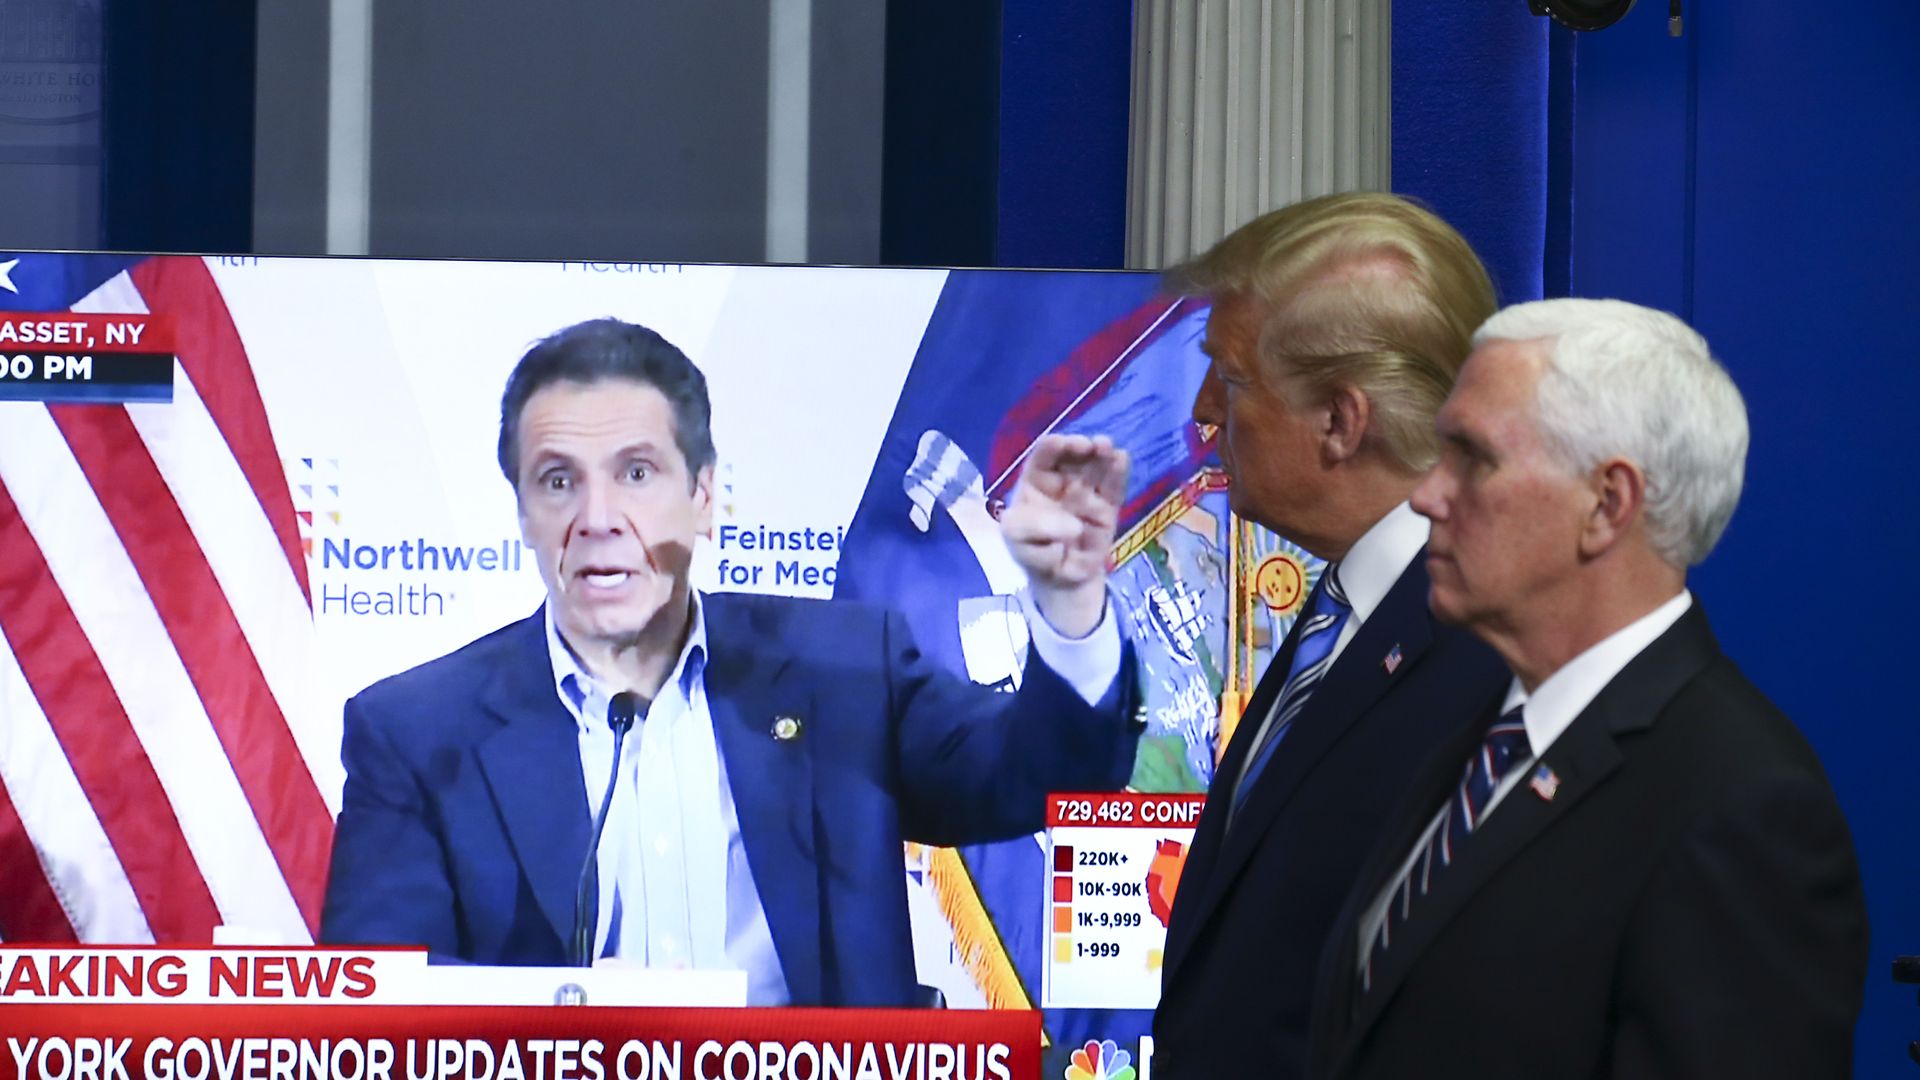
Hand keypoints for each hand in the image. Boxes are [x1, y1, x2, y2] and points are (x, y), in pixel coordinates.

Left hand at [1000, 434, 1129, 636]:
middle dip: (1081, 446)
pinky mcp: (1107, 510)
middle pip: (1073, 457)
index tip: (1062, 444)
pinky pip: (1114, 489)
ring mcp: (1087, 494)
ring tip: (1106, 446)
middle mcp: (1063, 482)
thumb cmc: (1033, 553)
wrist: (1060, 582)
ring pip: (1096, 468)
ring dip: (1102, 454)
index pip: (1043, 458)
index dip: (1052, 447)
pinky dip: (1118, 473)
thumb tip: (1074, 525)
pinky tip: (1121, 459)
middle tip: (1089, 445)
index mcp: (1036, 483)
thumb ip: (1034, 528)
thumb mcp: (1017, 540)